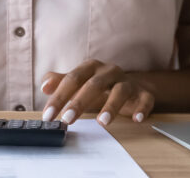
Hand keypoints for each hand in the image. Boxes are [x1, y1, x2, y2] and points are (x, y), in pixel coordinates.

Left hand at [40, 59, 154, 126]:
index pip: (72, 79)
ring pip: (120, 91)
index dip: (59, 97)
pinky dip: (141, 108)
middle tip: (67, 119)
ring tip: (102, 122)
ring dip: (111, 106)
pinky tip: (136, 119)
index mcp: (91, 67)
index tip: (48, 115)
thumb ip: (61, 83)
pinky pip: (145, 99)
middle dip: (79, 102)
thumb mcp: (79, 83)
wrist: (131, 85)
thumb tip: (44, 85)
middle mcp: (109, 71)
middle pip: (94, 84)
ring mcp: (128, 82)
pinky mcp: (143, 94)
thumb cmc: (100, 86)